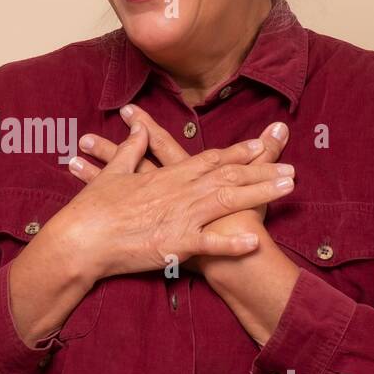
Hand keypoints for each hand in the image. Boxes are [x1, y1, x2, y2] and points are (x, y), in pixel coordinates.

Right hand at [47, 117, 294, 282]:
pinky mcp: (175, 245)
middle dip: (262, 171)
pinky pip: (210, 244)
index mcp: (167, 175)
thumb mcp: (113, 173)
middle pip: (229, 177)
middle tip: (292, 168)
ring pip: (228, 202)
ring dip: (260, 194)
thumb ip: (130, 149)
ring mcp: (180, 218)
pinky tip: (256, 241)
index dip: (238, 152)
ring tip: (287, 189)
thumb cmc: (94, 208)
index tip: (260, 145)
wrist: (81, 239)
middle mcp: (180, 192)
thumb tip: (137, 128)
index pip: (210, 159)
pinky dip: (233, 243)